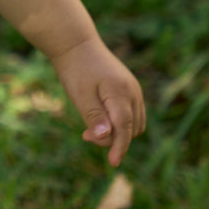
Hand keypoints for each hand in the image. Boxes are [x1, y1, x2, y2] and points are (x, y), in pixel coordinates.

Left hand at [50, 37, 145, 167]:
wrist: (76, 44)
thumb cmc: (75, 70)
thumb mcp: (80, 95)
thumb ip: (94, 116)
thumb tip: (107, 137)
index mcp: (121, 93)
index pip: (125, 128)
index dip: (120, 147)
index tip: (112, 163)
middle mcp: (133, 92)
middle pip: (131, 129)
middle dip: (112, 139)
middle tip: (85, 135)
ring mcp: (133, 90)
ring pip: (134, 124)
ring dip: (116, 132)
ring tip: (89, 129)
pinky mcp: (129, 89)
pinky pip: (131, 114)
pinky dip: (118, 123)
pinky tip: (98, 120)